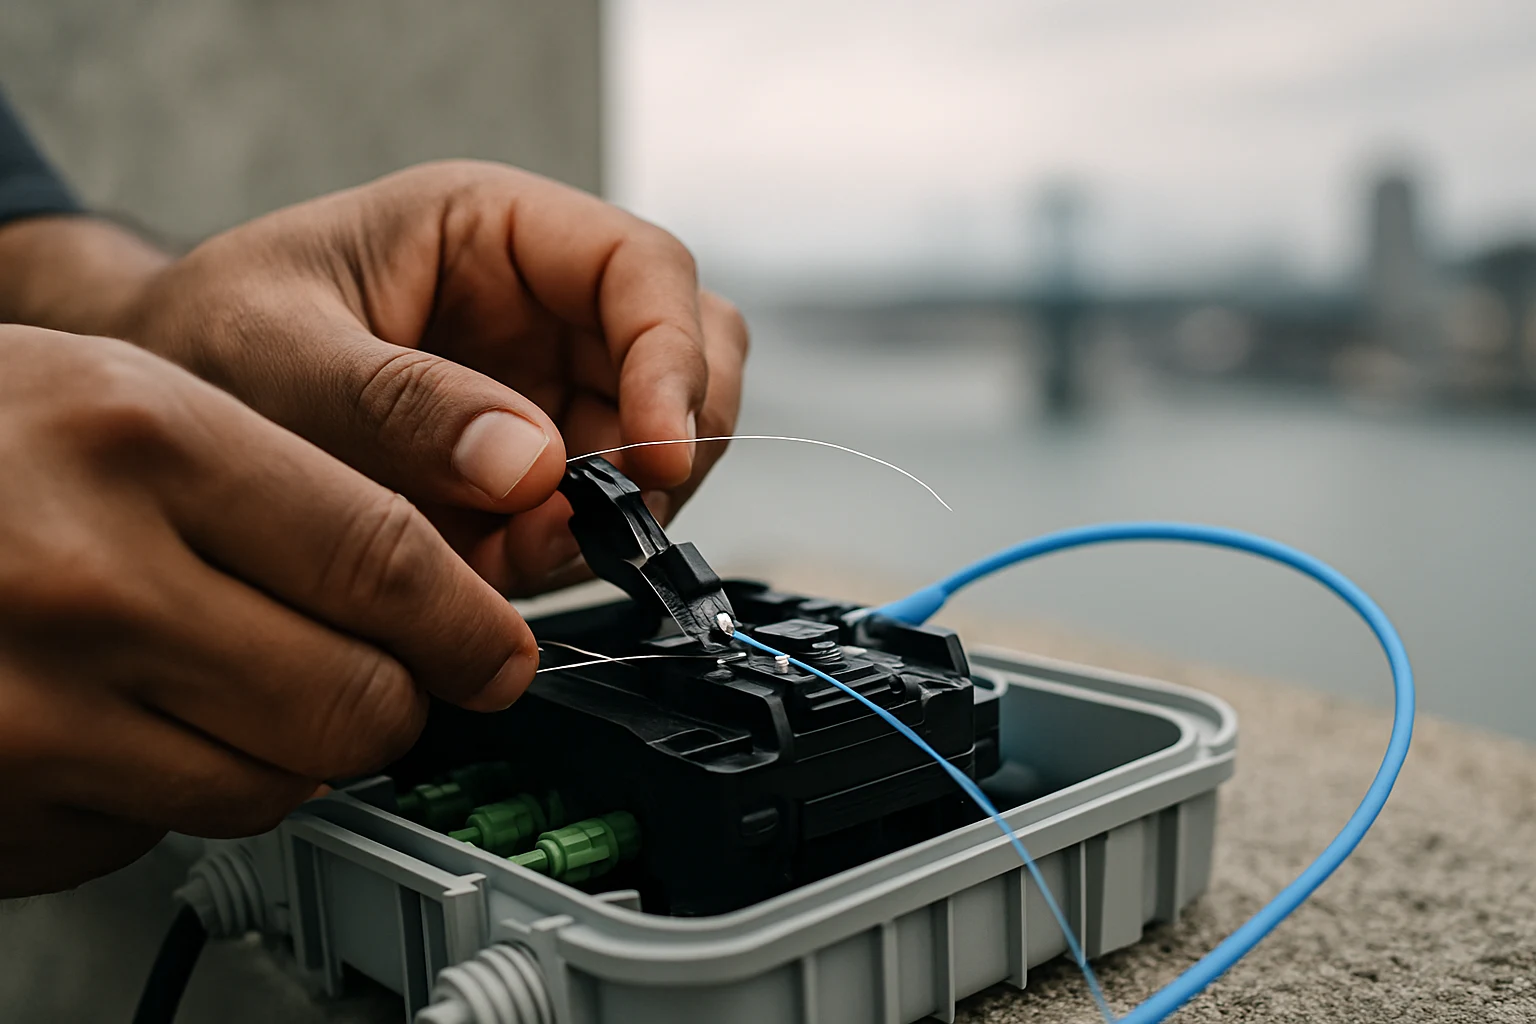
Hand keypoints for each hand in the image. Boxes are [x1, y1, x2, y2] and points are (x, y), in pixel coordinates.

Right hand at [0, 325, 538, 894]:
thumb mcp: (127, 396)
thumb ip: (286, 482)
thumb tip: (438, 597)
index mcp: (142, 439)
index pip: (384, 563)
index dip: (473, 625)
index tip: (500, 652)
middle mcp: (87, 578)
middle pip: (353, 700)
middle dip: (399, 701)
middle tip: (391, 678)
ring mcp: (28, 707)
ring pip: (272, 785)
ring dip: (291, 750)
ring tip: (236, 683)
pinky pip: (157, 830)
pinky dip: (175, 787)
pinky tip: (122, 718)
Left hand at [114, 161, 748, 593]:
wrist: (166, 417)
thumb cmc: (205, 340)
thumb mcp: (277, 354)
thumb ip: (397, 402)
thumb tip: (536, 466)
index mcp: (494, 231)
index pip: (642, 270)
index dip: (675, 357)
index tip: (656, 453)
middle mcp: (542, 307)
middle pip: (689, 357)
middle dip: (667, 445)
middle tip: (605, 517)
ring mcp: (546, 390)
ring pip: (660, 445)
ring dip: (618, 513)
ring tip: (511, 552)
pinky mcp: (533, 469)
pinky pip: (600, 513)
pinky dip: (569, 554)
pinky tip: (491, 567)